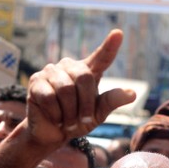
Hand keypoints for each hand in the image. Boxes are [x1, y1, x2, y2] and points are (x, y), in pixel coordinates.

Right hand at [26, 30, 134, 147]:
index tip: (118, 34)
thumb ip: (112, 101)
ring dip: (70, 113)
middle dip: (86, 105)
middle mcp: (70, 67)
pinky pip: (49, 97)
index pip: (101, 57)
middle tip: (83, 122)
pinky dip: (55, 114)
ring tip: (68, 122)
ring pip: (66, 89)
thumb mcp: (98, 114)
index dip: (110, 46)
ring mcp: (51, 71)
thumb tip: (132, 94)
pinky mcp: (36, 81)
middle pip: (84, 78)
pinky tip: (55, 118)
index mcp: (88, 72)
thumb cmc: (78, 121)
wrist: (53, 133)